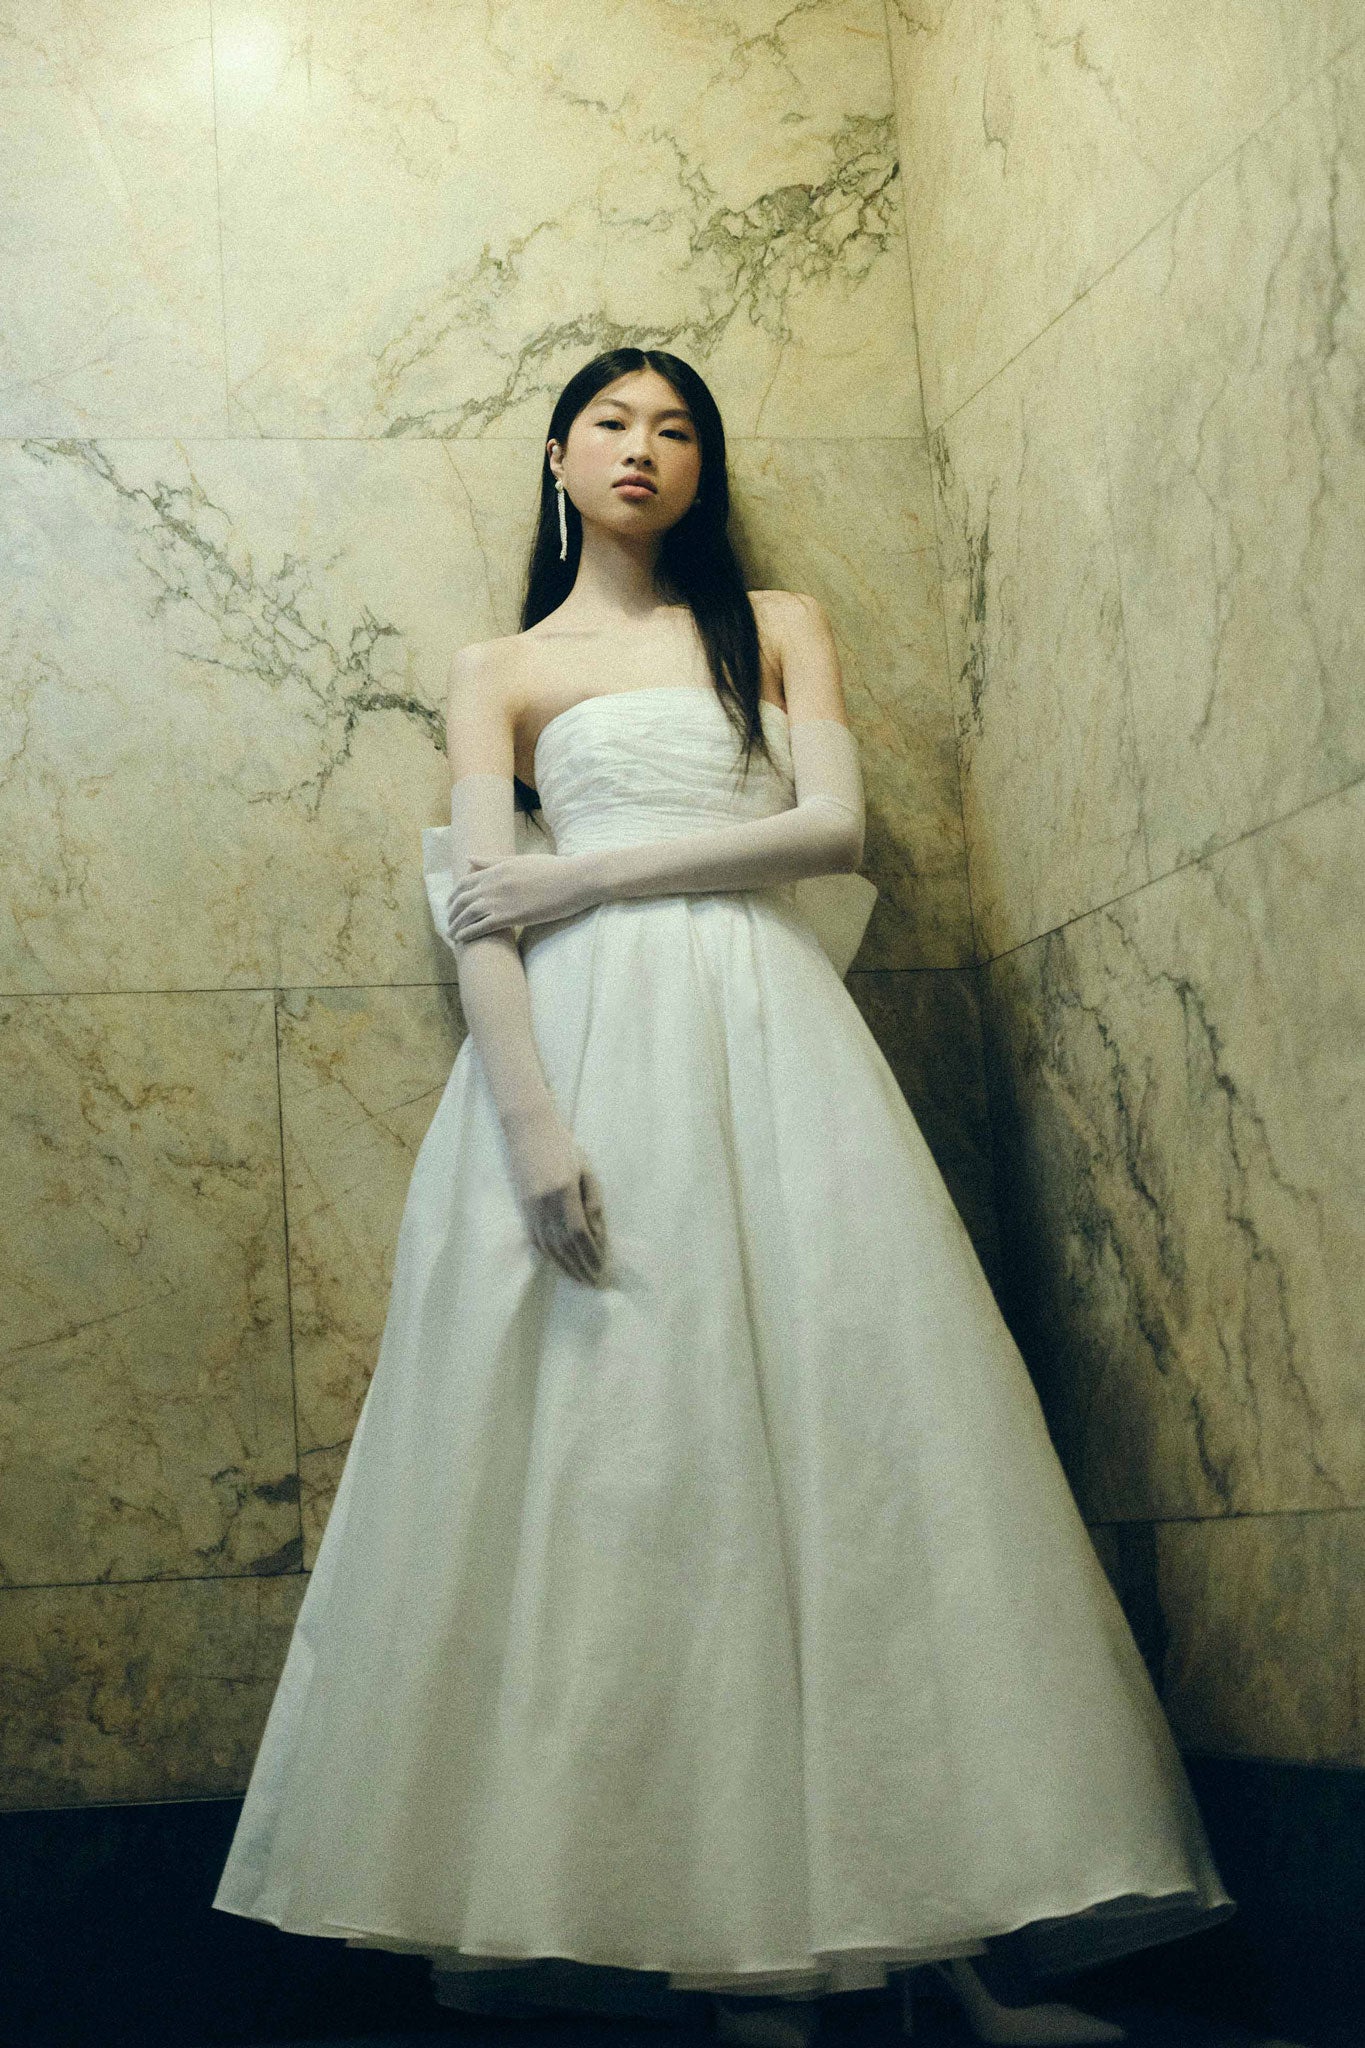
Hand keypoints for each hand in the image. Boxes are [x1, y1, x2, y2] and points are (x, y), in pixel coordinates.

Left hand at [445, 853, 591, 942]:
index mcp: (496, 868)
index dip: (454, 895)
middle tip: (449, 923)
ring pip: (468, 914)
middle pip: (462, 899)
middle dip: (452, 913)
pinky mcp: (510, 916)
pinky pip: (481, 927)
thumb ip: (494, 860)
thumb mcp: (520, 860)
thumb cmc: (553, 869)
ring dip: (456, 926)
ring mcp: (500, 900)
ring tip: (452, 935)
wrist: (574, 879)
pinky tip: (462, 941)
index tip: (451, 904)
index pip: (465, 882)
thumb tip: (469, 858)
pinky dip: (468, 934)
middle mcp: (493, 883)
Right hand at [499, 1101, 608, 1285]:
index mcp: (564, 1192)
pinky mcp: (524, 1209)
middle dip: (580, 1267)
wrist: (528, 1130)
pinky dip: (550, 1255)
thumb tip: (597, 1235)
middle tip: (594, 1282)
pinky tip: (560, 1263)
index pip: (579, 1233)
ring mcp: (531, 1208)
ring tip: (580, 1279)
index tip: (602, 1267)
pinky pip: (537, 1239)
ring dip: (565, 1266)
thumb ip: (593, 1203)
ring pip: (549, 1247)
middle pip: (564, 1246)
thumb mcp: (586, 1170)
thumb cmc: (563, 1146)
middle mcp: (545, 1204)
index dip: (591, 1254)